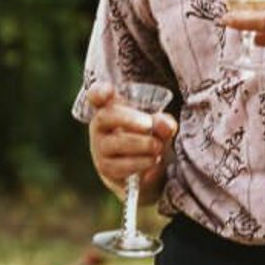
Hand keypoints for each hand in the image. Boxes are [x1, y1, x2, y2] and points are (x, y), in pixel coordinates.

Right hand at [87, 82, 176, 198]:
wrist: (140, 172)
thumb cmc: (145, 138)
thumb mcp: (157, 127)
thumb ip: (163, 123)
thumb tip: (167, 126)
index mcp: (110, 107)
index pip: (96, 94)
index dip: (99, 91)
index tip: (108, 91)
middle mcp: (100, 125)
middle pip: (105, 116)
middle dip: (129, 120)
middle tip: (149, 125)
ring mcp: (100, 147)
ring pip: (114, 143)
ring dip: (140, 144)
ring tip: (157, 146)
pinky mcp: (106, 168)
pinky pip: (120, 165)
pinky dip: (140, 163)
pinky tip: (153, 160)